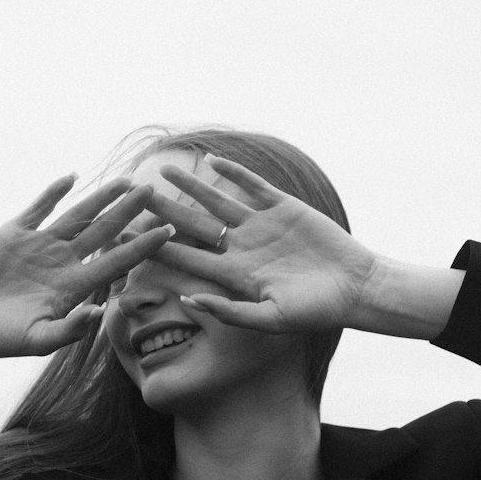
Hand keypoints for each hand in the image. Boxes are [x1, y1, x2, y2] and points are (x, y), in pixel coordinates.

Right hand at [0, 174, 174, 357]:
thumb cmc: (5, 339)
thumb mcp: (39, 340)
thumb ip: (70, 329)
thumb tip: (100, 311)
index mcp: (74, 286)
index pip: (116, 261)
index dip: (141, 246)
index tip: (167, 231)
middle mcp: (63, 261)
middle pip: (103, 231)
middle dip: (127, 211)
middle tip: (153, 191)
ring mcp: (40, 245)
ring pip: (77, 215)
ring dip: (100, 197)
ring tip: (125, 181)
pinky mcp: (15, 233)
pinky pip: (38, 208)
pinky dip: (53, 192)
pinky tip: (71, 177)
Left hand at [146, 157, 378, 333]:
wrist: (354, 288)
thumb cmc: (315, 311)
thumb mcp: (270, 319)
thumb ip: (229, 311)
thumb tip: (187, 300)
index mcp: (233, 275)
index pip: (186, 258)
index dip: (156, 248)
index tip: (126, 239)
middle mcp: (241, 248)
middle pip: (193, 226)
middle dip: (163, 213)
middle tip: (132, 198)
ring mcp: (260, 226)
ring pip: (217, 201)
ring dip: (191, 187)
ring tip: (162, 172)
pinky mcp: (283, 208)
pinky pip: (253, 186)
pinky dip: (234, 172)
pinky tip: (211, 160)